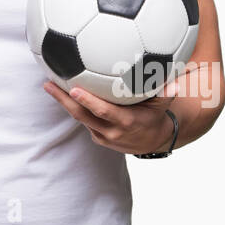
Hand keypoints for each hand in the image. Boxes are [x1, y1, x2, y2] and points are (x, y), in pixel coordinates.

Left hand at [43, 79, 177, 154]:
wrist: (152, 142)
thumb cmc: (155, 116)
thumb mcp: (162, 106)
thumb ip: (166, 93)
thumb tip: (175, 82)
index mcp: (125, 122)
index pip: (103, 111)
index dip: (88, 101)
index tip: (74, 88)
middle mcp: (111, 131)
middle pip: (82, 115)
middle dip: (64, 100)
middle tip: (49, 84)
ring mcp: (102, 135)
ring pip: (79, 118)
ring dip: (63, 102)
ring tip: (49, 84)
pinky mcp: (97, 137)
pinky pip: (83, 120)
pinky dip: (73, 106)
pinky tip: (62, 91)